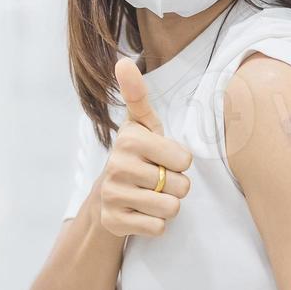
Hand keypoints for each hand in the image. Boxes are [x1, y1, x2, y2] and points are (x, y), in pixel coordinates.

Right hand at [100, 57, 191, 237]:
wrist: (105, 197)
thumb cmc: (135, 156)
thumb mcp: (140, 125)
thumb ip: (138, 95)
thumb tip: (123, 61)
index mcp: (130, 140)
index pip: (184, 159)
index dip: (179, 162)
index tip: (162, 159)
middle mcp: (118, 166)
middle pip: (181, 186)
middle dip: (175, 186)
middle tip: (156, 180)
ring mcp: (114, 195)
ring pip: (171, 208)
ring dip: (167, 205)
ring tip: (150, 196)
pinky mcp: (114, 221)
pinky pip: (158, 228)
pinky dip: (156, 224)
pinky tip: (141, 213)